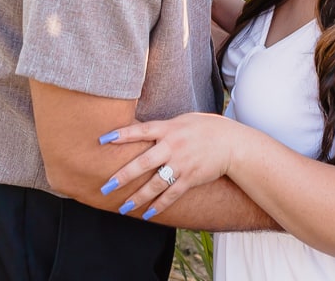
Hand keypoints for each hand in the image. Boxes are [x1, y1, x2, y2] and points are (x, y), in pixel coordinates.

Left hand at [98, 113, 239, 220]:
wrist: (232, 144)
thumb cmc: (205, 129)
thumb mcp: (183, 120)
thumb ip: (162, 127)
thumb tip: (141, 132)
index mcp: (169, 128)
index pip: (141, 131)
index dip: (122, 135)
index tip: (103, 140)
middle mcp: (173, 146)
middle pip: (143, 162)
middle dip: (123, 176)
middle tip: (105, 186)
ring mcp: (182, 164)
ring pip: (156, 184)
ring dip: (138, 197)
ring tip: (123, 207)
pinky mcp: (190, 179)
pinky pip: (172, 195)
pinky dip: (159, 205)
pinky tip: (147, 214)